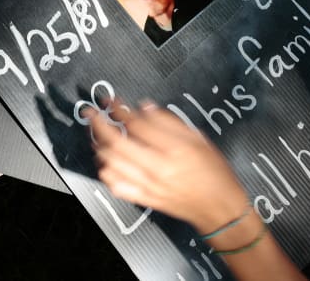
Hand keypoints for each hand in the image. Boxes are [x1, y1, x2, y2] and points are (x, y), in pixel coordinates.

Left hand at [88, 101, 250, 234]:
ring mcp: (148, 186)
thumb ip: (169, 121)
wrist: (219, 208)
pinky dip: (105, 171)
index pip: (136, 124)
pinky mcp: (144, 199)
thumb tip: (144, 106)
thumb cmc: (213, 171)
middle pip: (117, 143)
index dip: (118, 109)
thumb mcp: (198, 138)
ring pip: (111, 163)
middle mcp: (157, 168)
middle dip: (99, 124)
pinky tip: (104, 162)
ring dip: (98, 146)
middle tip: (90, 113)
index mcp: (173, 149)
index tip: (109, 100)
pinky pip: (115, 185)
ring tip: (95, 134)